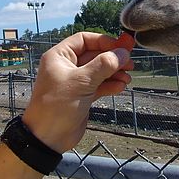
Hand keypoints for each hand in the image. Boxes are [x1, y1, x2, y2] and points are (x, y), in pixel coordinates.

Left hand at [22, 31, 133, 152]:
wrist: (48, 138)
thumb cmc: (57, 106)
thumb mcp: (81, 81)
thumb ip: (103, 65)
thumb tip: (123, 53)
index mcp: (60, 57)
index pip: (84, 40)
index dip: (104, 41)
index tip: (121, 46)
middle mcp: (67, 66)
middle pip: (94, 55)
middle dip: (112, 58)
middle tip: (130, 62)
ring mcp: (75, 82)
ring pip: (99, 71)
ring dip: (114, 72)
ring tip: (127, 77)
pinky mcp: (82, 95)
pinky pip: (99, 85)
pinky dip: (110, 85)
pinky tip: (121, 87)